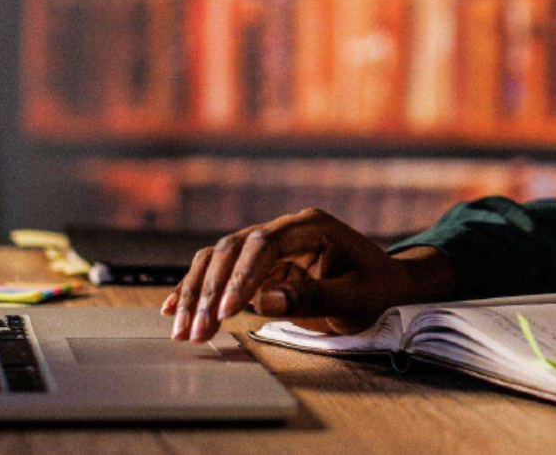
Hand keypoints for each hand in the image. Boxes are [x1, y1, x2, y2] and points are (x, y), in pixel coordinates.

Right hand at [159, 208, 454, 342]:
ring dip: (198, 293)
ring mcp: (267, 244)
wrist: (382, 285)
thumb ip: (313, 298)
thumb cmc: (374, 289)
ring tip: (183, 330)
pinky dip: (196, 289)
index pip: (263, 245)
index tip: (227, 312)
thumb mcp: (354, 298)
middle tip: (197, 330)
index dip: (240, 276)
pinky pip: (219, 271)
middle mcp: (283, 228)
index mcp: (310, 226)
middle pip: (231, 249)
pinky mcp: (257, 264)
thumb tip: (262, 302)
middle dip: (210, 291)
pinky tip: (172, 308)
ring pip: (217, 258)